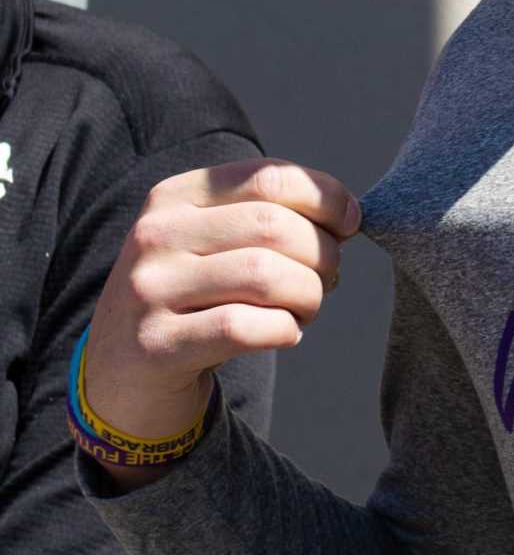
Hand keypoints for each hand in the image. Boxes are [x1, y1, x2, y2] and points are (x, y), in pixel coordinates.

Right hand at [85, 160, 362, 464]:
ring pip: (266, 275)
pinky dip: (284, 331)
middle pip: (275, 227)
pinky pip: (245, 328)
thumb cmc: (191, 301)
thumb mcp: (210, 242)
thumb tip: (348, 213)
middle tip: (327, 280)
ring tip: (306, 309)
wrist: (123, 378)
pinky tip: (284, 334)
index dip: (326, 197)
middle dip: (323, 254)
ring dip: (309, 296)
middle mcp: (156, 235)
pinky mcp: (156, 345)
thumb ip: (266, 217)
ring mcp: (151, 290)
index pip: (269, 177)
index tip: (350, 222)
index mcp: (175, 197)